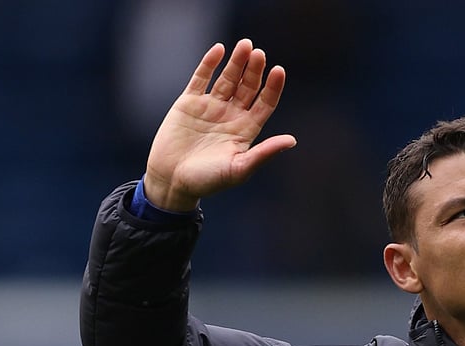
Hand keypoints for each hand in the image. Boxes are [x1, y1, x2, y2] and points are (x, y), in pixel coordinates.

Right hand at [143, 39, 296, 211]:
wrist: (172, 181)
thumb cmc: (208, 181)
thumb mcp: (239, 168)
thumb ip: (264, 153)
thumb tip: (292, 141)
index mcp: (246, 130)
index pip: (265, 103)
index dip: (272, 87)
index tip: (279, 70)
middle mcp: (231, 115)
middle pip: (247, 87)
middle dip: (254, 70)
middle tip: (260, 53)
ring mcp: (210, 107)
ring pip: (227, 79)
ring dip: (236, 62)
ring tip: (246, 45)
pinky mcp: (188, 103)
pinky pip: (201, 79)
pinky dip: (209, 64)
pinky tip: (219, 49)